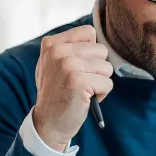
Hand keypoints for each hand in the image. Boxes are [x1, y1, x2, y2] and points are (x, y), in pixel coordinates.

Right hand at [32, 25, 112, 149]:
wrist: (48, 123)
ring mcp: (68, 65)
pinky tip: (86, 99)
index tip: (77, 67)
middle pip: (101, 50)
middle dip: (97, 69)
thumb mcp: (53, 64)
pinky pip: (107, 83)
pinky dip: (102, 94)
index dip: (90, 52)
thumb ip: (69, 47)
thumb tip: (93, 34)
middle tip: (81, 82)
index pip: (88, 32)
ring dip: (100, 82)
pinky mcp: (79, 81)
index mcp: (52, 43)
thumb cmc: (56, 93)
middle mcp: (58, 51)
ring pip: (107, 67)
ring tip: (83, 91)